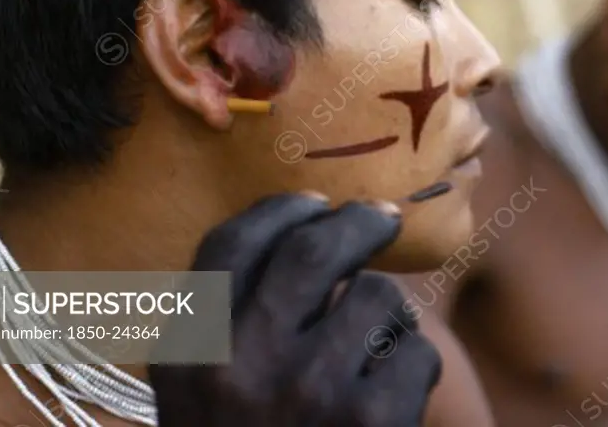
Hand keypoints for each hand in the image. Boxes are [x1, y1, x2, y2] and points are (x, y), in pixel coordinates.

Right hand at [149, 194, 441, 425]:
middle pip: (314, 250)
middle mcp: (245, 365)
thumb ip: (229, 318)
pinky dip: (412, 363)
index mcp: (192, 353)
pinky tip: (390, 394)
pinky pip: (416, 351)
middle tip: (380, 219)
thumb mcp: (201, 393)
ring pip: (379, 297)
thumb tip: (306, 229)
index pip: (231, 245)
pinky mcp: (373, 422)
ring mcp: (312, 392)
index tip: (313, 203)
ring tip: (374, 345)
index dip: (279, 212)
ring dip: (388, 311)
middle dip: (357, 223)